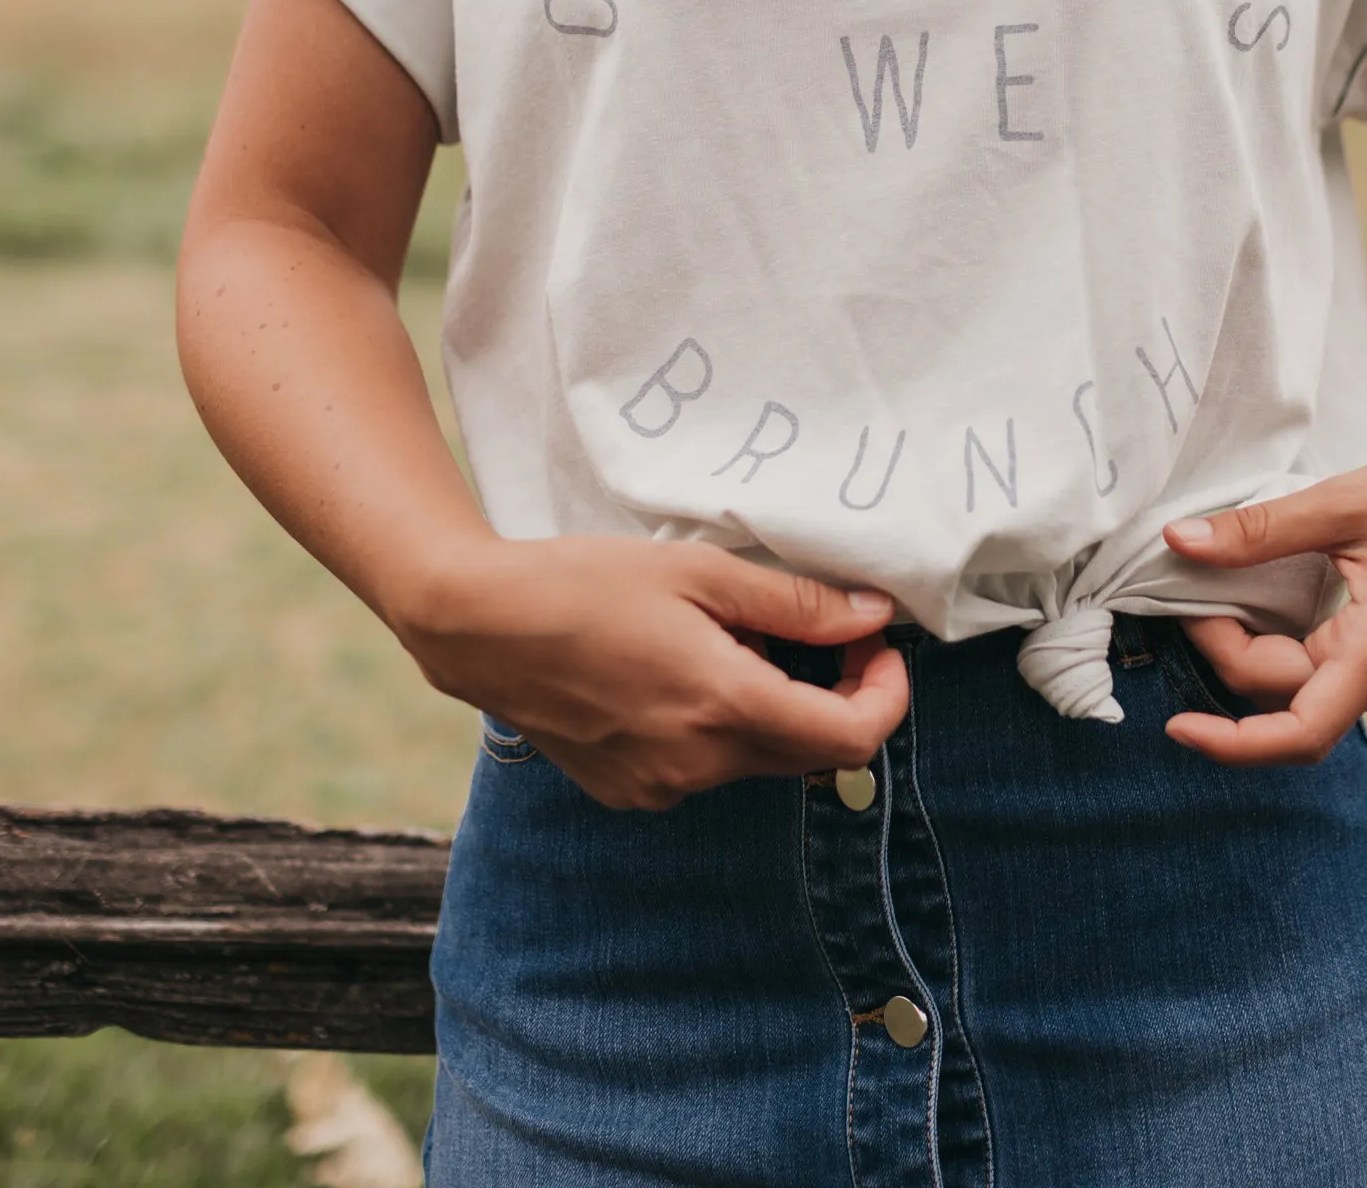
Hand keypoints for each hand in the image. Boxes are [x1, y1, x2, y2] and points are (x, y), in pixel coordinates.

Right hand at [389, 535, 909, 809]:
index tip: (877, 646)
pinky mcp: (630, 793)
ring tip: (730, 641)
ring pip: (758, 759)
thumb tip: (874, 615)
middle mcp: (698, 764)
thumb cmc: (585, 583)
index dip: (886, 694)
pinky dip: (720, 728)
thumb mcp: (701, 574)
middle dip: (837, 695)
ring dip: (774, 708)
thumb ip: (796, 603)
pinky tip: (681, 675)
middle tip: (822, 629)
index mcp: (724, 706)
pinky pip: (707, 768)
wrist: (479, 626)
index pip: (851, 736)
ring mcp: (661, 788)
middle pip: (811, 751)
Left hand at [1158, 438, 1366, 766]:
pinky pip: (1327, 679)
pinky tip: (1260, 609)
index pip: (1301, 732)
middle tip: (1192, 586)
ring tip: (1217, 597)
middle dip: (1227, 651)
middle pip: (1285, 696)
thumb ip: (1259, 530)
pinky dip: (1283, 652)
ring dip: (1253, 654)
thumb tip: (1177, 543)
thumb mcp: (1343, 501)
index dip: (1233, 743)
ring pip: (1303, 691)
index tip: (1176, 725)